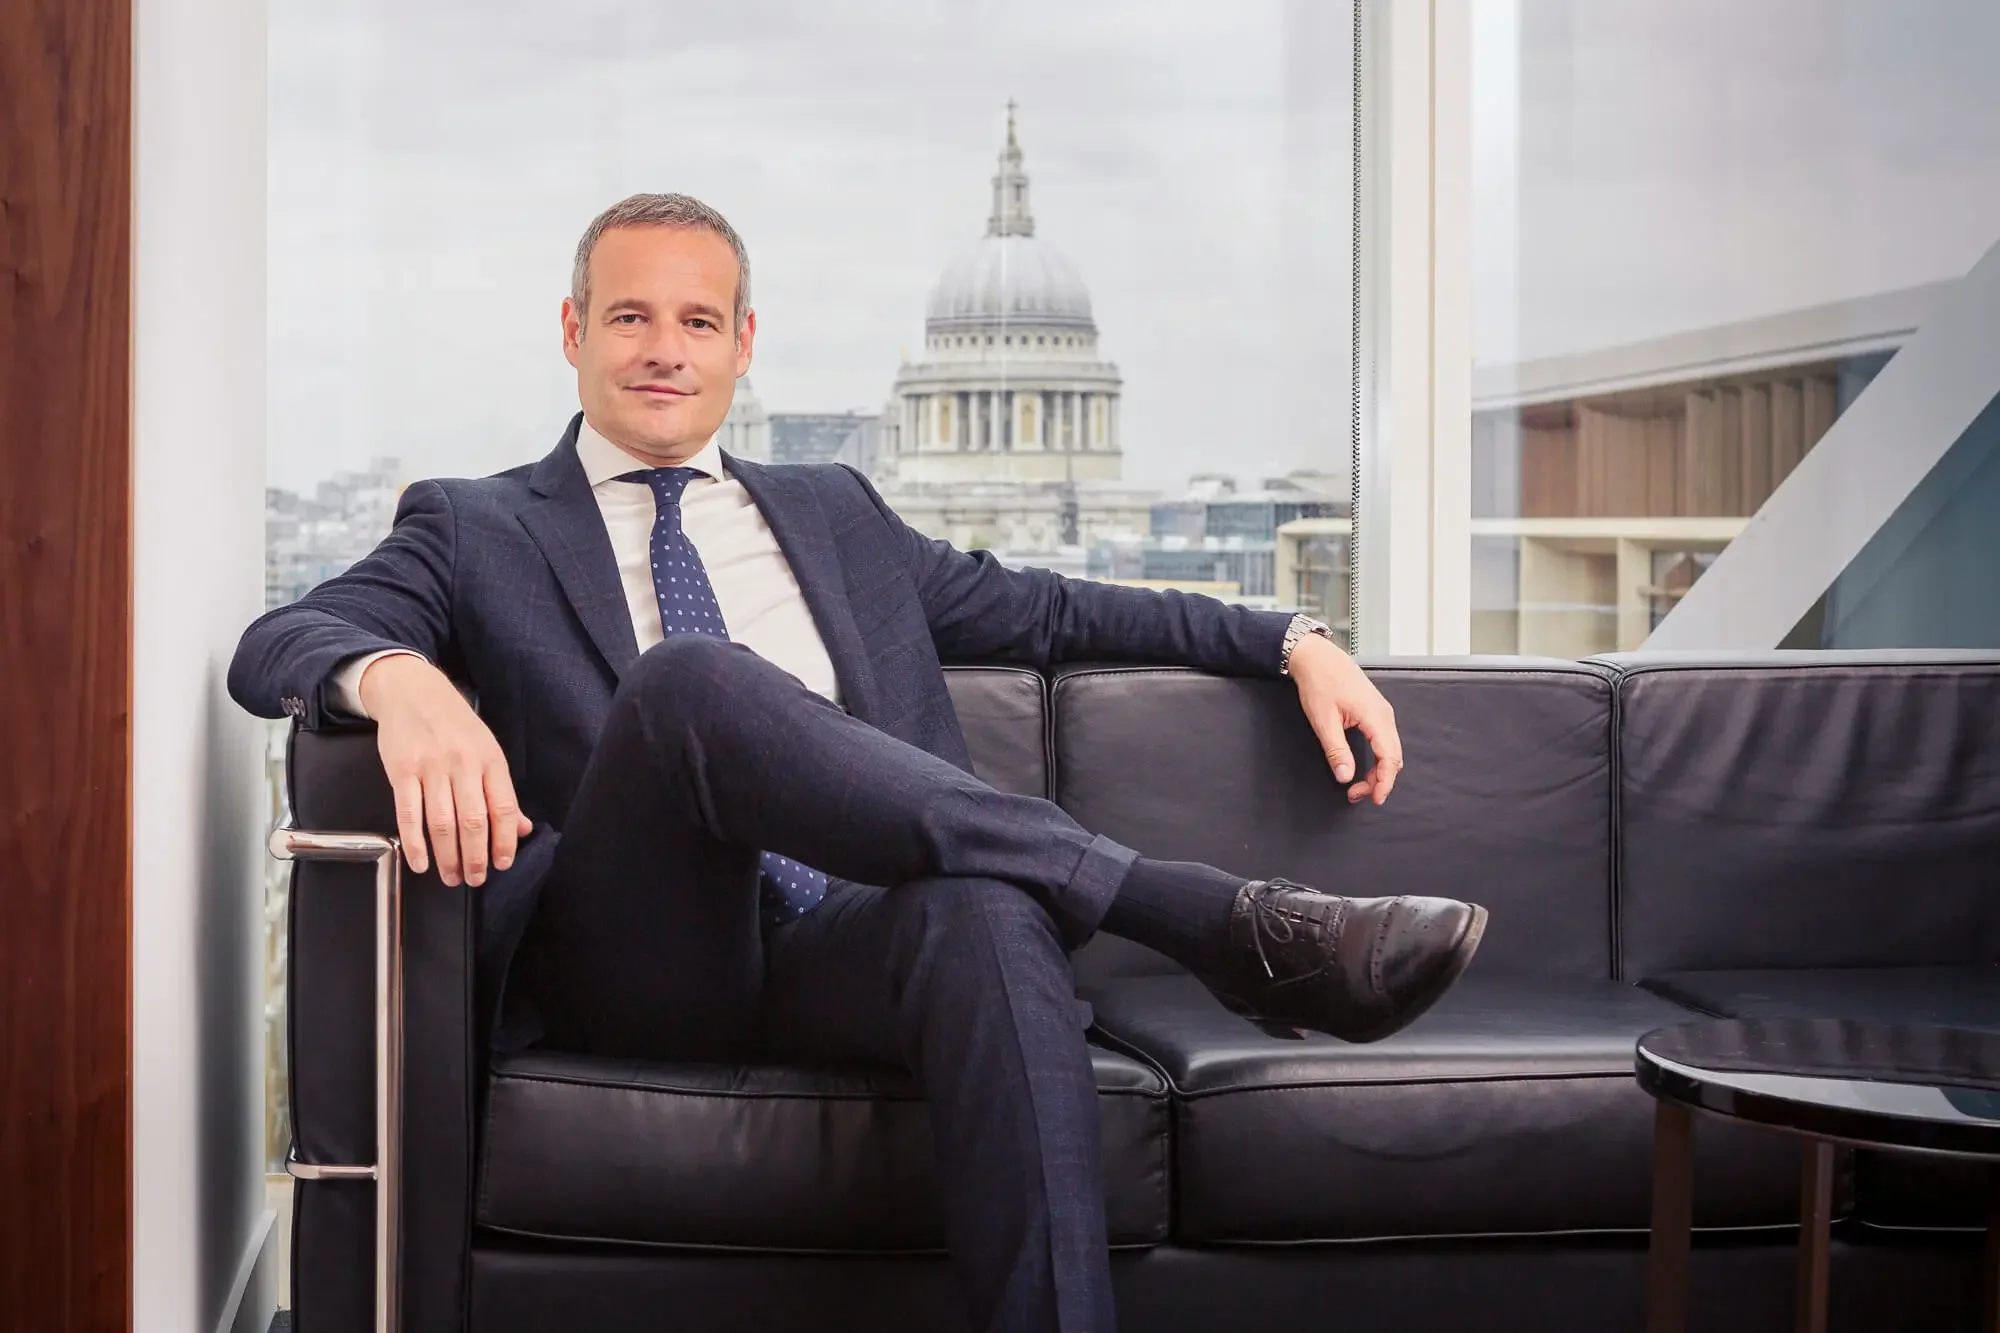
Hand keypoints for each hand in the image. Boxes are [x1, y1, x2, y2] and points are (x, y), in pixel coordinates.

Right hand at [359, 654, 532, 885]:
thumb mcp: (487, 750)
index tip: (502, 863)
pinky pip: (408, 814)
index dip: (504, 841)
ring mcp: (431, 767)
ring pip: (441, 823)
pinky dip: (414, 844)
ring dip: (447, 857)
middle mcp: (463, 764)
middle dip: (475, 858)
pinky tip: (420, 862)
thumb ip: (502, 791)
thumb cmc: (454, 724)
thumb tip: (521, 828)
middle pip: (473, 821)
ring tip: (451, 877)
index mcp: (490, 760)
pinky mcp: (401, 771)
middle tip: (474, 879)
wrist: (413, 691)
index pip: (503, 808)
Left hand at [1287, 635, 1403, 805]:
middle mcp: (1384, 714)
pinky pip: (1384, 740)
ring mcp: (1382, 712)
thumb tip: (1345, 776)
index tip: (1374, 798)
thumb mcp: (1323, 721)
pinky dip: (1377, 757)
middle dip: (1380, 780)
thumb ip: (1336, 751)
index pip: (1389, 758)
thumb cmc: (1320, 682)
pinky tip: (1363, 766)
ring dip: (1378, 770)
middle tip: (1358, 795)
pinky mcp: (1375, 711)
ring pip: (1390, 750)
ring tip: (1358, 785)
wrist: (1317, 657)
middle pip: (1393, 757)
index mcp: (1375, 716)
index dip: (1384, 782)